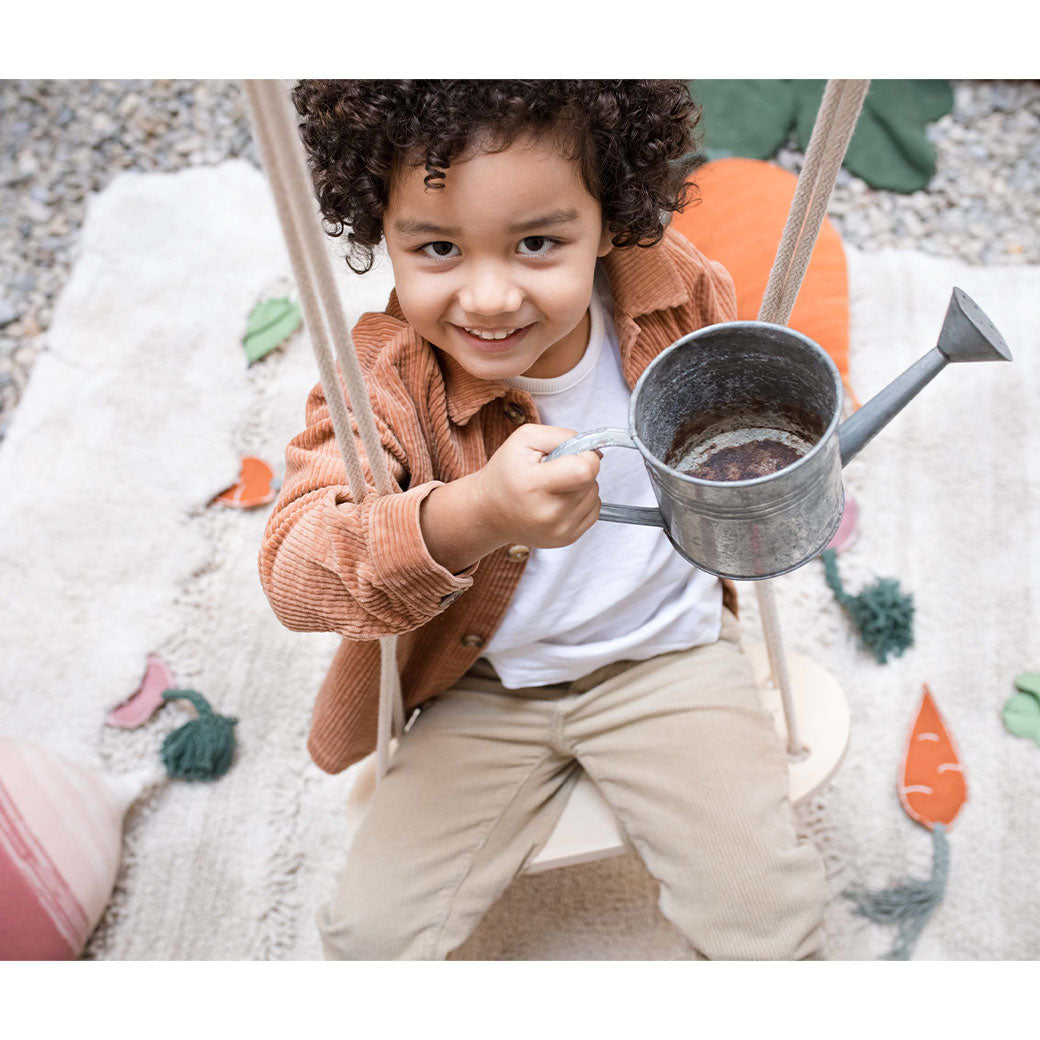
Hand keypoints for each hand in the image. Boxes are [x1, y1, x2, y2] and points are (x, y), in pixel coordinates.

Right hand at [474, 424, 601, 548]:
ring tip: (555, 487)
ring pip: (594, 496)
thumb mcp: (525, 439)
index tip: (572, 454)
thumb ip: (562, 436)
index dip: (586, 456)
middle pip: (590, 482)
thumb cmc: (506, 473)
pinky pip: (593, 512)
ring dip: (581, 487)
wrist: (489, 512)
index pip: (585, 470)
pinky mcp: (566, 539)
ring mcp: (559, 530)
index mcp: (534, 485)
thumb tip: (595, 452)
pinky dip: (582, 502)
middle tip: (556, 471)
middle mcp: (548, 513)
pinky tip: (560, 500)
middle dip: (580, 470)